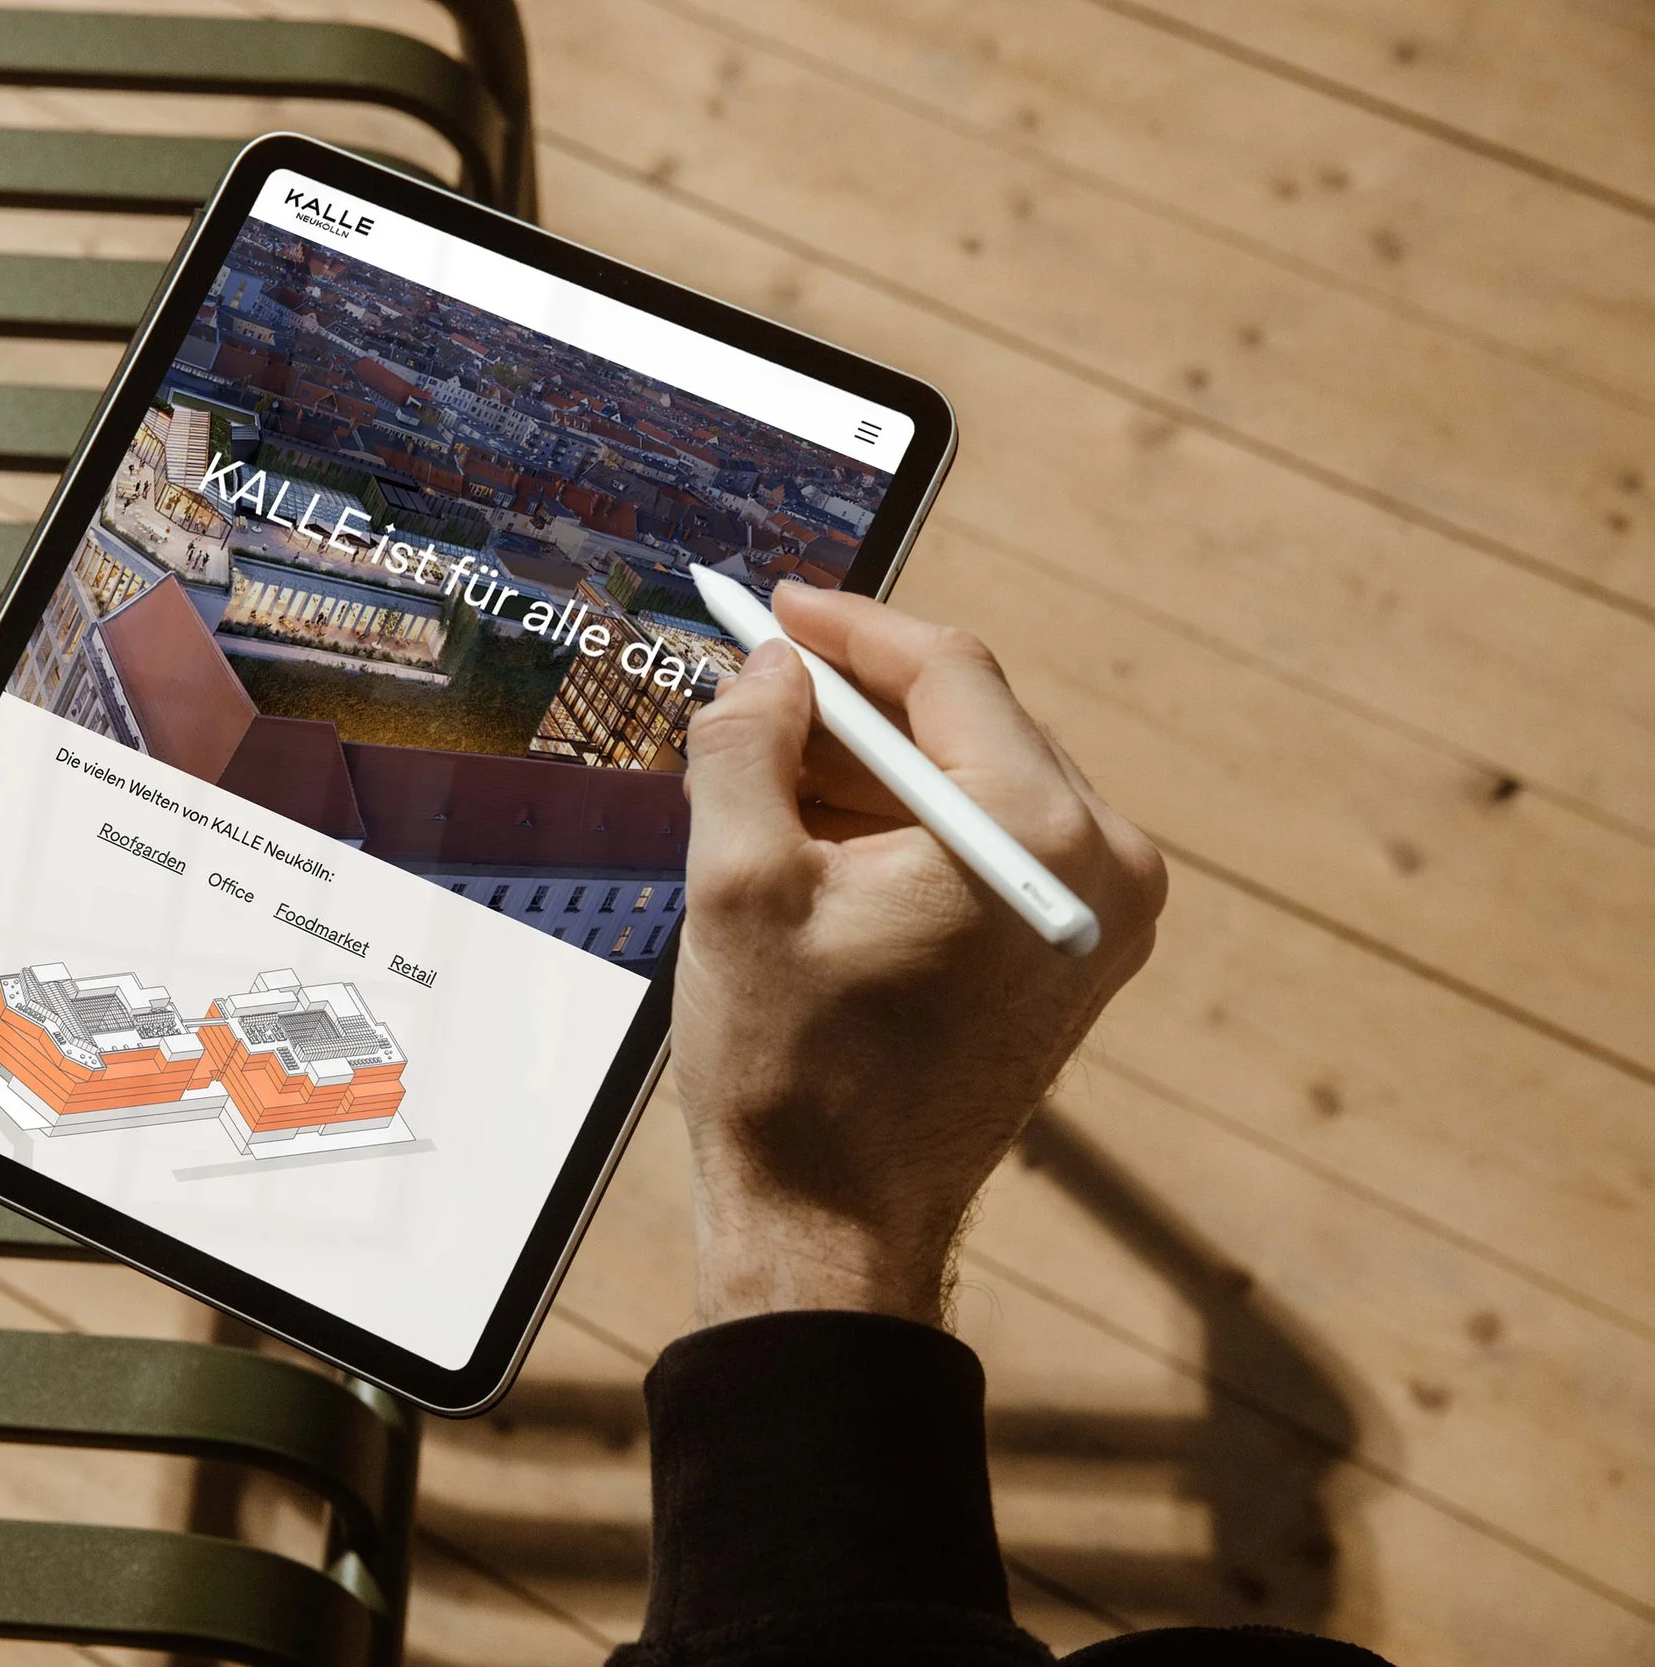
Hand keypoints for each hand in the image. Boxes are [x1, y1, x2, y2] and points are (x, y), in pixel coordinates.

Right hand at [672, 586, 1165, 1329]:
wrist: (837, 1233)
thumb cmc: (795, 1077)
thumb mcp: (739, 886)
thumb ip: (745, 746)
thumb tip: (765, 669)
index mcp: (1038, 837)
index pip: (948, 673)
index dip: (846, 632)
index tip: (769, 609)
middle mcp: (1103, 867)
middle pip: (967, 722)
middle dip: (849, 704)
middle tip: (747, 693)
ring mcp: (1098, 917)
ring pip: (971, 784)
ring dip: (866, 770)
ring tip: (758, 782)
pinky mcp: (1068, 957)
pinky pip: (983, 847)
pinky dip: (901, 828)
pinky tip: (814, 842)